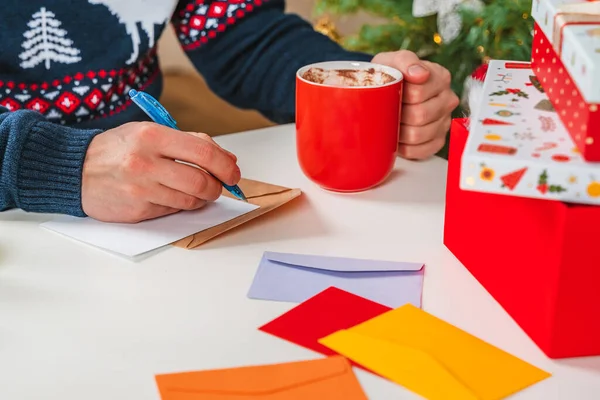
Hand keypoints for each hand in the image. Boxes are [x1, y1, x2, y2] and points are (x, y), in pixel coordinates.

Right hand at [81, 122, 239, 222]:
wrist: (75, 170)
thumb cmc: (118, 149)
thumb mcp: (151, 133)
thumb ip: (190, 143)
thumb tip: (228, 159)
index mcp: (152, 136)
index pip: (204, 153)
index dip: (226, 166)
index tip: (234, 173)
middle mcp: (146, 163)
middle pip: (201, 181)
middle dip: (217, 187)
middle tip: (218, 186)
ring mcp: (141, 189)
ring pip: (191, 200)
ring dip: (201, 198)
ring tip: (195, 189)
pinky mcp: (137, 210)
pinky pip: (173, 210)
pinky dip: (180, 205)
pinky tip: (171, 195)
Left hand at [372, 50, 458, 159]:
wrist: (385, 90)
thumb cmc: (391, 75)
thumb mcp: (392, 61)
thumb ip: (405, 61)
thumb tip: (419, 74)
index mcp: (441, 77)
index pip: (418, 93)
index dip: (399, 96)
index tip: (390, 92)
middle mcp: (448, 99)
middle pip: (419, 115)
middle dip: (398, 115)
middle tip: (387, 110)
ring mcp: (444, 122)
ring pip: (418, 135)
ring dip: (399, 132)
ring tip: (390, 123)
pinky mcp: (438, 141)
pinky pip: (421, 151)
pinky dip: (404, 147)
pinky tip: (397, 138)